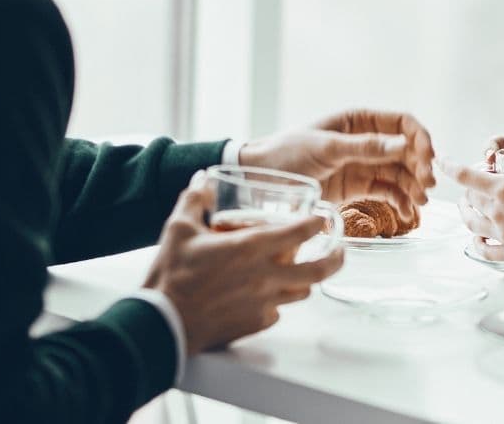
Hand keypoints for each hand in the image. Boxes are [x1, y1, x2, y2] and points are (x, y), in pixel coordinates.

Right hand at [142, 172, 344, 352]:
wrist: (162, 323)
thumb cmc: (171, 275)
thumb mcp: (178, 228)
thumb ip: (194, 199)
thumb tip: (202, 179)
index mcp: (249, 249)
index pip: (297, 233)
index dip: (316, 223)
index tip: (322, 218)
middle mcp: (264, 277)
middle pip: (317, 269)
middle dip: (336, 258)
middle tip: (341, 249)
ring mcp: (262, 304)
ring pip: (301, 292)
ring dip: (306, 280)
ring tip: (304, 270)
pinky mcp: (254, 324)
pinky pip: (277, 311)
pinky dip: (277, 301)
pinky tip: (266, 294)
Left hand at [240, 109, 435, 223]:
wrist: (259, 180)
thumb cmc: (287, 153)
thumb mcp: (326, 148)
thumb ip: (364, 147)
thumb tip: (403, 144)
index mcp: (358, 119)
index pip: (402, 122)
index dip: (420, 138)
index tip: (428, 159)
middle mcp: (365, 140)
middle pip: (406, 150)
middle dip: (420, 166)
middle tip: (427, 188)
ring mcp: (362, 164)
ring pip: (400, 173)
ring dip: (414, 186)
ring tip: (419, 204)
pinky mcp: (357, 187)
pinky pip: (387, 192)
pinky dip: (400, 202)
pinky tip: (406, 214)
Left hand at [445, 106, 503, 262]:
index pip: (466, 176)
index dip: (450, 166)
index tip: (440, 160)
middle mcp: (500, 214)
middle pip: (470, 200)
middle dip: (466, 190)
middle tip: (469, 184)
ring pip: (473, 225)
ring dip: (467, 214)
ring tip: (468, 207)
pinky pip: (486, 251)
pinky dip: (477, 243)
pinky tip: (478, 238)